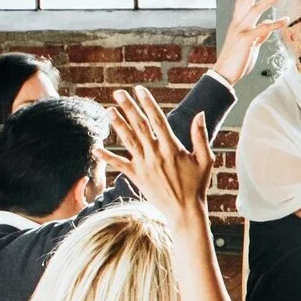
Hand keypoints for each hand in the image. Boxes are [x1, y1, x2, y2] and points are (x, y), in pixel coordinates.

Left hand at [100, 87, 213, 224]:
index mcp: (172, 148)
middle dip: (129, 107)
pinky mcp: (136, 177)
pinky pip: (119, 164)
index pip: (157, 120)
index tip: (140, 90)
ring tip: (108, 110)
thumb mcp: (205, 159)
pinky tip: (95, 149)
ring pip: (128, 141)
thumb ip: (200, 136)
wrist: (184, 210)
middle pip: (140, 126)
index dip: (148, 103)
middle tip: (119, 93)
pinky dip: (107, 157)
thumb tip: (199, 114)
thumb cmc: (197, 184)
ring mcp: (144, 166)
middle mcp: (155, 154)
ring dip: (118, 124)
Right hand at [212, 0, 282, 84]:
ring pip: (255, 10)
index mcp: (237, 25)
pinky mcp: (246, 39)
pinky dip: (275, 24)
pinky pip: (263, 28)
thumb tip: (268, 26)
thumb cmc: (238, 61)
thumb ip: (260, 35)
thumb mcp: (251, 45)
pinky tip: (286, 20)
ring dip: (269, 0)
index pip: (241, 4)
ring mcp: (240, 31)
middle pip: (246, 1)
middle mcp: (237, 24)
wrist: (226, 74)